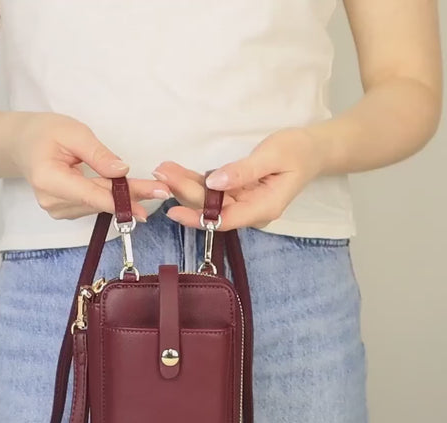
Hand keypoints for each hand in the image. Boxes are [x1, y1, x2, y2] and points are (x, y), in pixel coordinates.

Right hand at [10, 112, 171, 220]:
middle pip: (100, 202)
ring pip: (99, 206)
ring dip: (125, 198)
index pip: (93, 195)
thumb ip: (98, 154)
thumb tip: (122, 171)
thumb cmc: (44, 132)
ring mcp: (57, 210)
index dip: (123, 200)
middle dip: (132, 196)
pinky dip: (111, 198)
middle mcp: (53, 202)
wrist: (21, 144)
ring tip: (150, 190)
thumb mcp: (72, 132)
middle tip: (161, 192)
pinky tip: (128, 193)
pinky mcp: (65, 211)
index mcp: (49, 180)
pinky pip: (94, 206)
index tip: (149, 200)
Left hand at [152, 127, 325, 230]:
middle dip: (185, 193)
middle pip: (213, 209)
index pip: (225, 220)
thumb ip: (243, 171)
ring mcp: (244, 203)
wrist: (313, 150)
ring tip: (164, 170)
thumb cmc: (298, 151)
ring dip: (186, 186)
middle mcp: (251, 211)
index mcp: (263, 208)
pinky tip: (177, 171)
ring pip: (210, 200)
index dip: (198, 218)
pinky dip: (196, 181)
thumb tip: (213, 183)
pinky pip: (214, 191)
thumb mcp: (273, 156)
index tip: (173, 211)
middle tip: (162, 174)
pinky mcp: (238, 194)